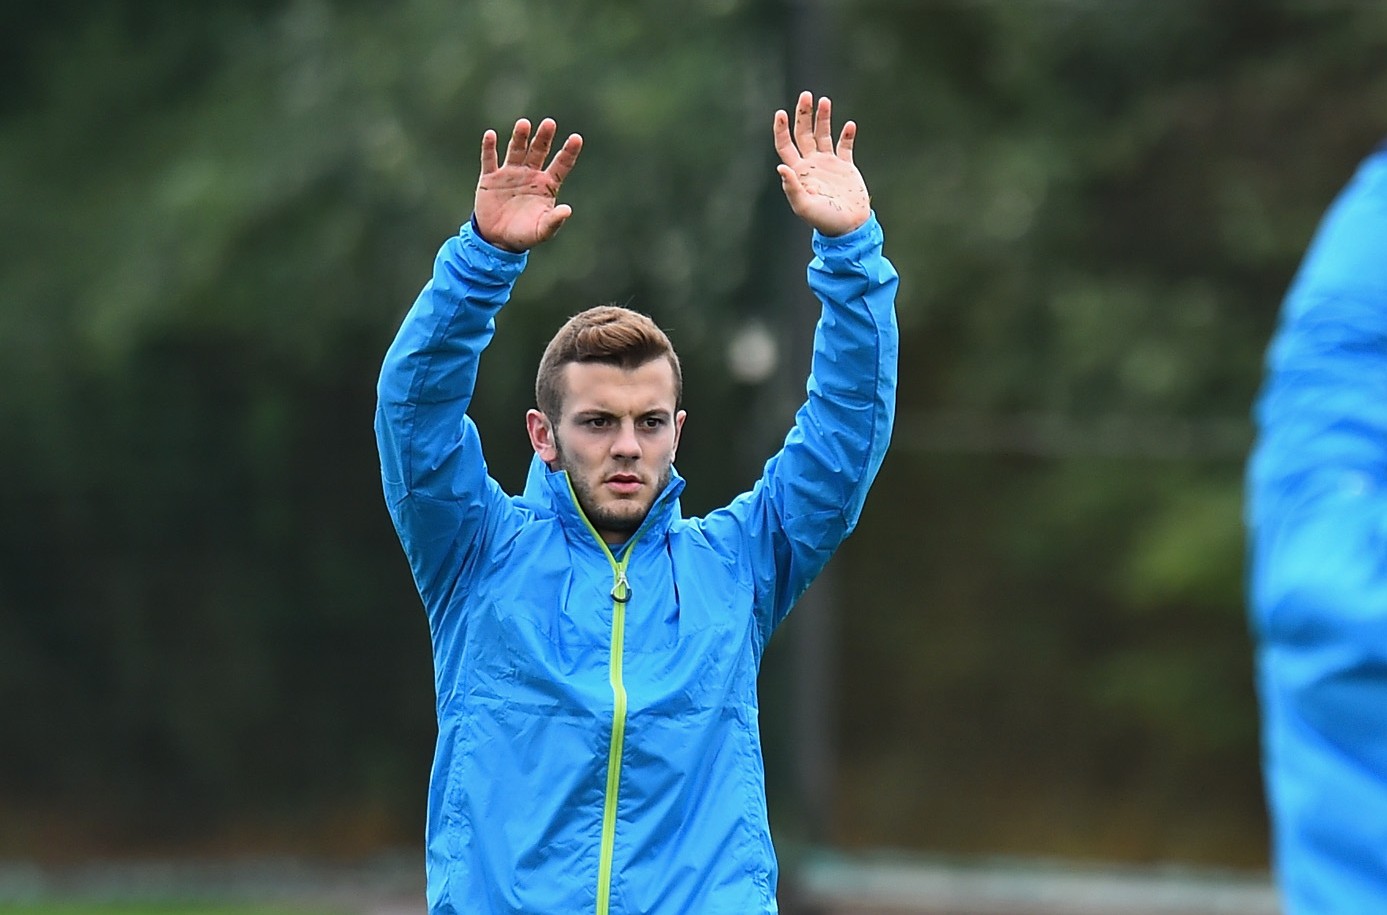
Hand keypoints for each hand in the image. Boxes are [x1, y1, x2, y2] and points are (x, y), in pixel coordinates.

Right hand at [474, 117, 582, 251]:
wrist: (497, 241)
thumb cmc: (524, 235)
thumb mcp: (542, 231)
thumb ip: (554, 221)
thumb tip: (567, 210)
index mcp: (546, 185)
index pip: (561, 164)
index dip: (569, 152)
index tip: (576, 138)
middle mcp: (530, 174)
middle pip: (539, 151)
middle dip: (544, 138)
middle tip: (550, 123)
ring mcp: (510, 174)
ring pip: (516, 150)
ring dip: (520, 137)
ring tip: (524, 124)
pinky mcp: (490, 178)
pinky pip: (489, 160)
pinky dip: (489, 148)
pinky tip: (490, 136)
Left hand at [773, 92, 869, 235]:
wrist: (849, 227)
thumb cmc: (824, 220)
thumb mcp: (805, 207)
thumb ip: (793, 188)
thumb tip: (781, 168)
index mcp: (798, 172)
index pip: (785, 145)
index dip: (781, 129)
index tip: (781, 113)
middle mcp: (811, 164)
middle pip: (803, 133)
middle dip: (803, 114)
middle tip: (806, 95)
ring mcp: (828, 164)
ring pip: (823, 135)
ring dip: (823, 118)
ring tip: (825, 101)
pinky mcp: (846, 167)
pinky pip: (845, 146)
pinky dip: (847, 135)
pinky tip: (849, 125)